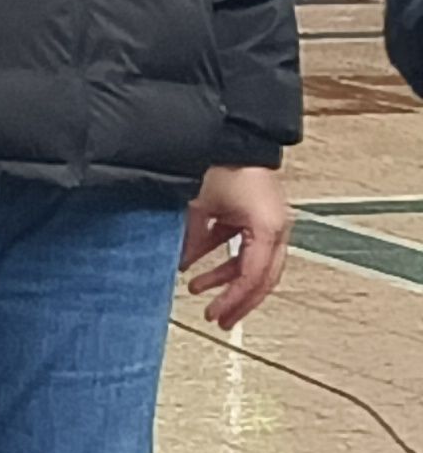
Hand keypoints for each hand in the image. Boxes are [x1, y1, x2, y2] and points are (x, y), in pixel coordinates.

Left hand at [181, 163, 290, 330]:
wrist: (231, 133)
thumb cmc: (220, 162)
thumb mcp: (198, 204)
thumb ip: (191, 238)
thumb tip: (177, 264)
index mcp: (267, 227)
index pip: (254, 275)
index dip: (235, 299)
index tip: (218, 315)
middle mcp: (275, 227)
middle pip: (261, 276)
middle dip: (238, 299)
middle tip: (219, 319)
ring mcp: (268, 221)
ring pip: (251, 262)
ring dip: (224, 278)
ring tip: (197, 291)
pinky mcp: (256, 213)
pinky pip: (241, 244)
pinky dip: (220, 255)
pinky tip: (193, 265)